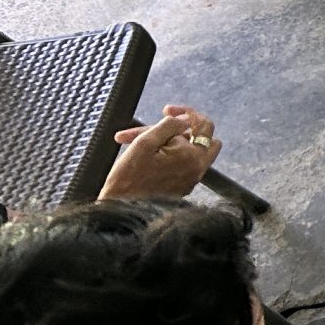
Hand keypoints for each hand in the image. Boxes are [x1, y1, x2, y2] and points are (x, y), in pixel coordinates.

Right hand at [101, 105, 220, 200]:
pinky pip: (179, 165)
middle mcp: (197, 169)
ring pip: (186, 151)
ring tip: (135, 142)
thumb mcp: (145, 143)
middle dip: (179, 129)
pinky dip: (164, 157)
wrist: (119, 214)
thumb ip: (169, 125)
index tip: (166, 109)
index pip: (204, 124)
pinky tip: (139, 157)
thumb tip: (185, 119)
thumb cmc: (128, 179)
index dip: (186, 112)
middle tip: (156, 129)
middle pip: (201, 138)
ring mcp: (190, 180)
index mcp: (193, 157)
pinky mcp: (180, 188)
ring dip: (165, 142)